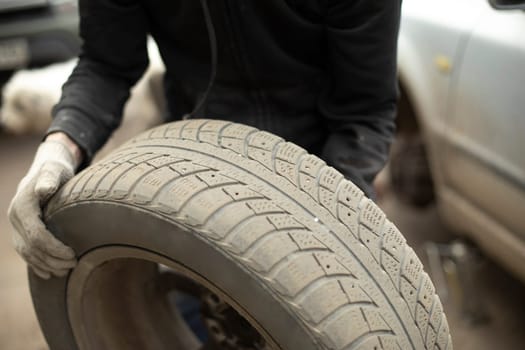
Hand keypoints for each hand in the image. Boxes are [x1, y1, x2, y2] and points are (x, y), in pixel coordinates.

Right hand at [8, 133, 81, 278]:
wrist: (46, 169)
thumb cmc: (55, 170)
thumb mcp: (54, 170)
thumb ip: (49, 179)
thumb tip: (45, 189)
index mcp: (23, 207)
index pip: (36, 235)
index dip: (54, 248)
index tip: (73, 254)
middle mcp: (15, 218)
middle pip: (31, 247)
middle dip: (52, 259)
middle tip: (74, 264)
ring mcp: (16, 226)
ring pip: (27, 253)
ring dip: (45, 265)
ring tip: (65, 271)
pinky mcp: (21, 231)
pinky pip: (25, 252)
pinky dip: (36, 264)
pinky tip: (49, 273)